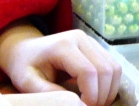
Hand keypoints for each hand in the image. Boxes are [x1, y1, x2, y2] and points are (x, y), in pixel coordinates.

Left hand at [0, 25, 120, 105]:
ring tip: (94, 104)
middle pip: (106, 70)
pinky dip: (110, 83)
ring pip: (114, 68)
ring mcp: (90, 40)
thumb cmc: (24, 66)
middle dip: (102, 95)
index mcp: (63, 46)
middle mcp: (81, 38)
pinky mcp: (95, 46)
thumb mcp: (27, 82)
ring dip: (109, 90)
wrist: (25, 48)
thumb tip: (74, 103)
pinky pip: (113, 65)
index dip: (91, 95)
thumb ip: (48, 92)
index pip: (89, 72)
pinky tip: (96, 94)